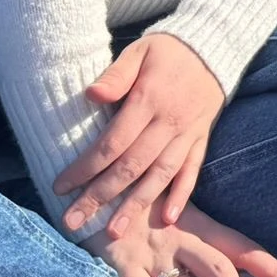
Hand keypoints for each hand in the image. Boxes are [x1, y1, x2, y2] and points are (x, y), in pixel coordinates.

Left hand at [55, 34, 224, 236]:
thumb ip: (116, 75)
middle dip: (101, 196)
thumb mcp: (139, 51)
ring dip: (137, 204)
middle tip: (74, 221)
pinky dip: (183, 194)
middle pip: (132, 166)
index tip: (61, 187)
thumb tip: (91, 95)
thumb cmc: (168, 51)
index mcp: (149, 100)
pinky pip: (193, 170)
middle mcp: (169, 121)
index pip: (112, 142)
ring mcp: (188, 132)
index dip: (86, 167)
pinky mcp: (202, 138)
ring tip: (114, 231)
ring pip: (160, 174)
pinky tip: (168, 218)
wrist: (214, 46)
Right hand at [88, 201, 276, 276]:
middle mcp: (180, 240)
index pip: (242, 248)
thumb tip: (243, 269)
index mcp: (200, 226)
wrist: (101, 189)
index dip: (270, 267)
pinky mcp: (122, 266)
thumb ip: (208, 240)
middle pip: (217, 271)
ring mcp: (152, 255)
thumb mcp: (182, 214)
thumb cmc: (148, 207)